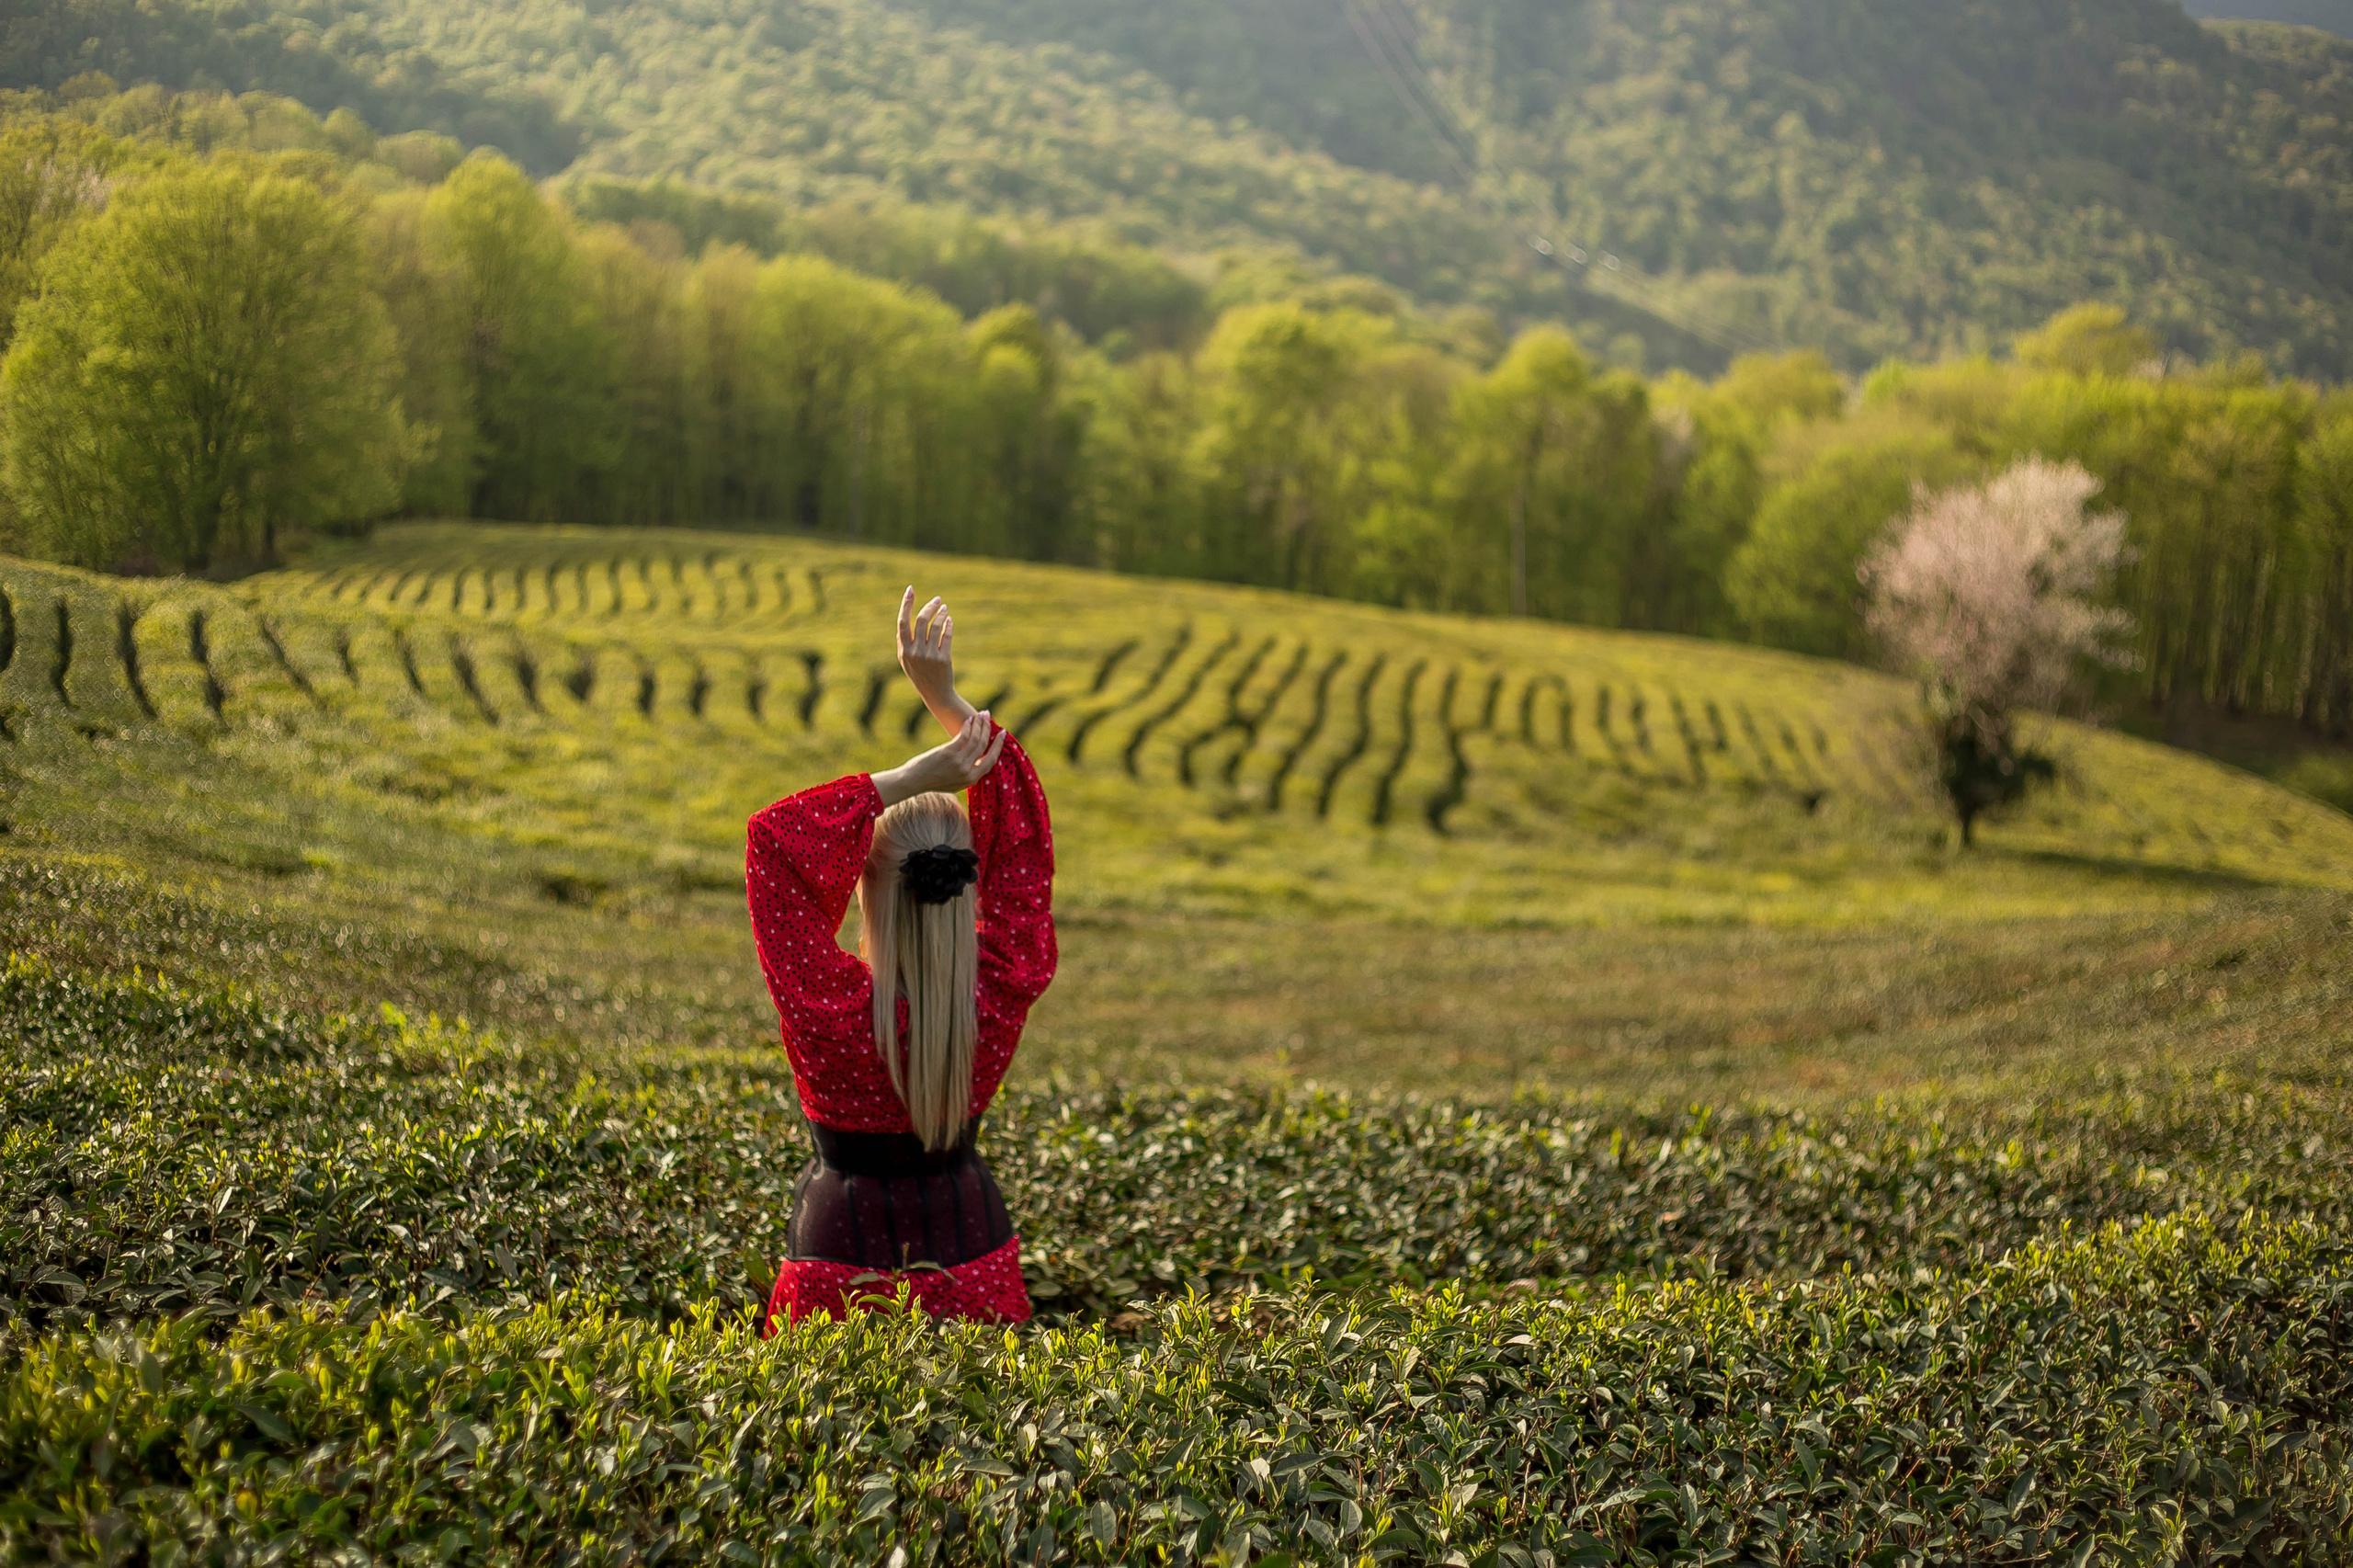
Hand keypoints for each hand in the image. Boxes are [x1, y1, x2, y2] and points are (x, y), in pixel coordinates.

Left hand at [872, 710, 1007, 805]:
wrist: (913, 780)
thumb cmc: (932, 780)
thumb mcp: (954, 782)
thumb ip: (967, 775)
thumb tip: (977, 764)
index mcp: (971, 779)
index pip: (991, 760)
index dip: (997, 746)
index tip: (1001, 734)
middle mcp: (967, 771)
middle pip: (984, 747)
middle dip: (989, 730)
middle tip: (991, 719)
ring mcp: (958, 762)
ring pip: (975, 740)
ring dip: (979, 725)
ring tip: (981, 714)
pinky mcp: (949, 753)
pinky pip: (964, 737)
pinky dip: (968, 726)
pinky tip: (969, 719)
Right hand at [897, 587, 973, 732]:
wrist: (936, 694)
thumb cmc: (920, 675)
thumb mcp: (907, 661)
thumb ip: (904, 642)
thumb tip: (904, 621)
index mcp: (903, 650)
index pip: (902, 622)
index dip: (906, 604)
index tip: (910, 589)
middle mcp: (914, 652)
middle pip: (921, 620)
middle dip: (930, 606)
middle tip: (938, 599)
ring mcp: (929, 656)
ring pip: (935, 626)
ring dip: (941, 614)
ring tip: (945, 608)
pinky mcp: (943, 659)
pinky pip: (946, 636)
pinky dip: (948, 625)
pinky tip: (950, 620)